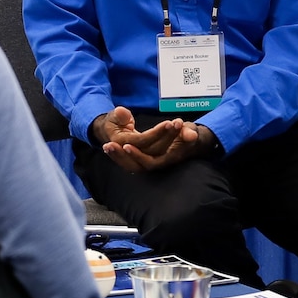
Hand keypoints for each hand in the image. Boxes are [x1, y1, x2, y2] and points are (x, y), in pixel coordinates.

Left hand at [98, 113, 218, 173]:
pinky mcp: (144, 159)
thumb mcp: (190, 131)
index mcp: (168, 158)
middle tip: (110, 145)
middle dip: (122, 156)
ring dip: (118, 157)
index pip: (150, 162)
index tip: (126, 145)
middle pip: (137, 166)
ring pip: (131, 165)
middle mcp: (158, 163)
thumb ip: (190, 134)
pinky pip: (129, 162)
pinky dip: (119, 156)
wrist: (188, 139)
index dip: (138, 155)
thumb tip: (189, 135)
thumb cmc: (188, 134)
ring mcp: (150, 162)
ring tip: (107, 146)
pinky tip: (108, 147)